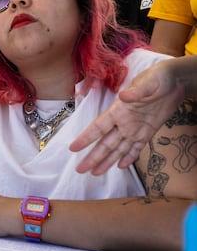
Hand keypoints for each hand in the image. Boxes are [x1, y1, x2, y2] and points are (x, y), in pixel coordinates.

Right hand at [70, 62, 184, 174]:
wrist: (176, 81)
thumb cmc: (159, 77)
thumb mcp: (148, 83)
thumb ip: (135, 91)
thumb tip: (122, 95)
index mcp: (118, 110)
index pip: (98, 127)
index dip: (86, 138)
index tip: (73, 148)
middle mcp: (123, 122)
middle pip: (105, 143)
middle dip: (93, 157)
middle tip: (81, 169)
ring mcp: (135, 128)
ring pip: (118, 149)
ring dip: (107, 161)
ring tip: (95, 173)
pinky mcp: (148, 132)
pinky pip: (136, 148)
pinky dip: (129, 157)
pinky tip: (120, 166)